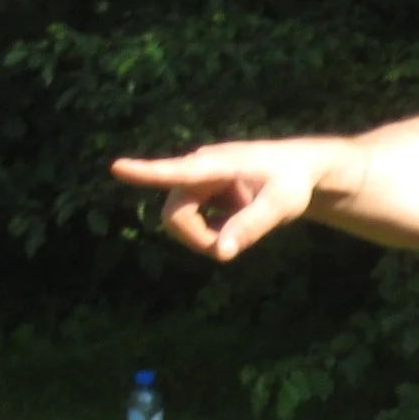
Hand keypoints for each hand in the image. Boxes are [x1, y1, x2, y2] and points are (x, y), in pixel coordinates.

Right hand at [111, 141, 335, 260]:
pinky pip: (190, 223)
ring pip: (179, 222)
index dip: (146, 173)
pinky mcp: (199, 195)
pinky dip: (209, 234)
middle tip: (228, 251)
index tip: (118, 168)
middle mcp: (198, 171)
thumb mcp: (281, 205)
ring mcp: (196, 184)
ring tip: (238, 235)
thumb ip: (251, 226)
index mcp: (217, 165)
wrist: (301, 170)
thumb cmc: (292, 182)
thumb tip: (221, 254)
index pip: (178, 171)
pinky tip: (234, 225)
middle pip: (175, 215)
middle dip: (196, 238)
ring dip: (203, 237)